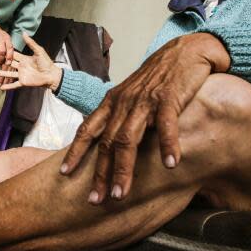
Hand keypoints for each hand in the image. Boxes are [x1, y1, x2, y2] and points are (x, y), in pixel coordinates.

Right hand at [0, 33, 61, 90]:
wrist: (51, 74)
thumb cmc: (46, 62)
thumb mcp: (38, 51)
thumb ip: (30, 43)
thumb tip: (24, 32)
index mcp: (24, 59)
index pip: (13, 55)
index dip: (6, 53)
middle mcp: (21, 67)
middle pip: (9, 64)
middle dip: (2, 63)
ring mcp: (22, 74)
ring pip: (9, 74)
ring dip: (2, 74)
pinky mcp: (23, 82)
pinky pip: (14, 84)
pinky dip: (8, 86)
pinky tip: (1, 87)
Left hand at [61, 33, 229, 203]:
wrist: (186, 50)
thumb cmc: (159, 77)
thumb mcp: (133, 95)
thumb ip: (121, 116)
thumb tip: (110, 143)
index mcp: (112, 102)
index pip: (87, 129)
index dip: (75, 151)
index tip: (64, 173)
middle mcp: (124, 102)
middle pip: (106, 142)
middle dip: (99, 173)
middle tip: (94, 200)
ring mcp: (145, 100)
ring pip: (128, 139)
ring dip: (123, 169)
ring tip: (120, 194)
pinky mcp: (169, 97)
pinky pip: (166, 124)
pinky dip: (168, 145)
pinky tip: (171, 165)